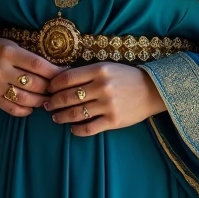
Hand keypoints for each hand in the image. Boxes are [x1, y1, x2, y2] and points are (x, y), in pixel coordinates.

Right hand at [0, 37, 62, 116]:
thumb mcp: (11, 45)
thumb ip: (29, 57)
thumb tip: (55, 70)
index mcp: (9, 52)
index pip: (37, 65)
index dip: (54, 72)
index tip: (65, 75)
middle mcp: (1, 69)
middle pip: (33, 84)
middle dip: (49, 89)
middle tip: (58, 90)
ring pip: (25, 99)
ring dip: (40, 101)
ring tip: (47, 99)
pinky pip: (12, 109)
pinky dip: (25, 111)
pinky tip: (31, 107)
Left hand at [44, 62, 166, 135]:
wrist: (152, 90)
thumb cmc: (126, 77)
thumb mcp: (107, 67)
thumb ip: (87, 73)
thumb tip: (60, 80)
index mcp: (100, 70)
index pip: (67, 78)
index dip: (53, 85)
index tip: (48, 89)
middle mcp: (103, 87)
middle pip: (68, 97)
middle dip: (53, 102)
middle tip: (46, 105)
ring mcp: (108, 105)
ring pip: (75, 113)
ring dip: (61, 116)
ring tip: (55, 117)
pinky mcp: (113, 120)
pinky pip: (89, 128)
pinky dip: (76, 130)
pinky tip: (72, 128)